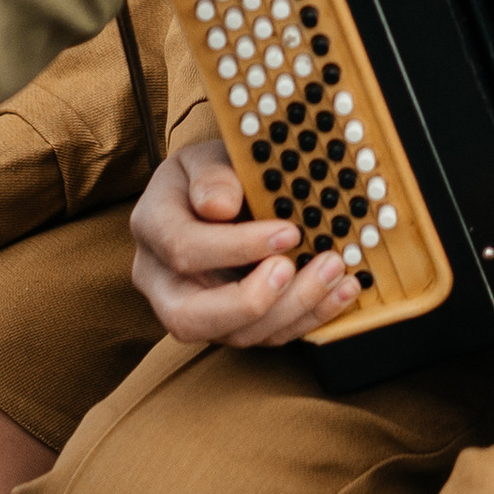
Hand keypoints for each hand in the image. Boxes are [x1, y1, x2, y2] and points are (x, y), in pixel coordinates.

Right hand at [129, 142, 360, 345]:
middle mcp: (161, 280)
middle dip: (250, 302)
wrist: (215, 191)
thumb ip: (212, 175)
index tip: (287, 230)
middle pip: (190, 317)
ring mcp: (193, 309)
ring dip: (290, 309)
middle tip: (294, 268)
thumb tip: (219, 206)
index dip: (236, 246)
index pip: (184, 249)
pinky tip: (341, 289)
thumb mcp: (205, 156)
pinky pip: (264, 337)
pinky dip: (307, 317)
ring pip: (233, 335)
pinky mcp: (228, 325)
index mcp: (152, 227)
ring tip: (333, 270)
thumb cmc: (211, 172)